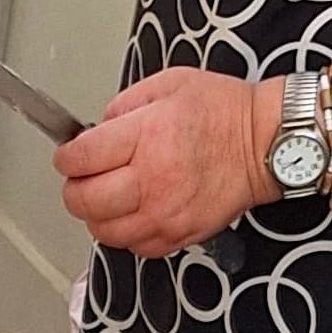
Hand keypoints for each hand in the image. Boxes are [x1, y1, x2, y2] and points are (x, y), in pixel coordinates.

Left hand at [53, 69, 281, 255]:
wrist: (266, 143)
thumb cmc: (223, 111)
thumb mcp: (168, 84)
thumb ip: (123, 104)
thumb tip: (96, 129)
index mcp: (146, 136)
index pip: (80, 158)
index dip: (65, 157)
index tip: (68, 156)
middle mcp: (153, 179)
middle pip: (84, 200)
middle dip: (74, 188)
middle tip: (80, 178)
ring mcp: (167, 213)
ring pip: (104, 232)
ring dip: (96, 216)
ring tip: (104, 198)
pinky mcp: (181, 234)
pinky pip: (135, 248)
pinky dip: (125, 234)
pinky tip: (131, 214)